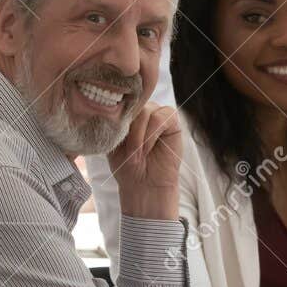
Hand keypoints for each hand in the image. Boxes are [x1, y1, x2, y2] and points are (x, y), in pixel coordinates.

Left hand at [108, 102, 181, 220]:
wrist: (143, 184)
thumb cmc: (127, 165)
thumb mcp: (114, 142)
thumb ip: (116, 122)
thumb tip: (116, 106)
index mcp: (126, 113)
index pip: (120, 102)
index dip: (116, 117)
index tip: (113, 138)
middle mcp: (142, 110)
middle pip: (133, 105)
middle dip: (128, 129)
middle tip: (128, 151)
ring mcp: (158, 114)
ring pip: (146, 110)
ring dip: (139, 133)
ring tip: (138, 152)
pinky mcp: (173, 122)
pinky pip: (162, 117)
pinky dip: (152, 133)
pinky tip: (148, 148)